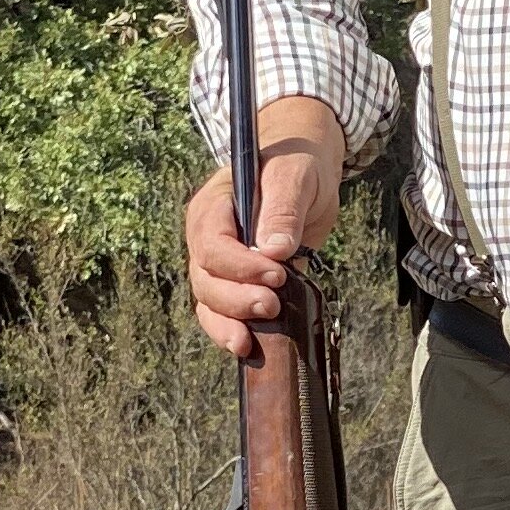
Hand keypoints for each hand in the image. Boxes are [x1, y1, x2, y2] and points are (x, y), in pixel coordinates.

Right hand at [185, 103, 344, 357]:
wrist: (304, 168)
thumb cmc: (296, 163)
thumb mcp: (294, 174)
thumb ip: (283, 208)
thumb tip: (275, 250)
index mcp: (214, 206)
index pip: (212, 244)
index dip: (239, 266)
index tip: (276, 274)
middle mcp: (207, 237)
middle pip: (205, 279)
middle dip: (235, 299)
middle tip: (271, 305)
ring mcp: (219, 263)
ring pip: (209, 301)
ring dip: (228, 322)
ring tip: (251, 341)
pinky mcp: (236, 282)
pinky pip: (222, 312)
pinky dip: (231, 330)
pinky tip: (248, 347)